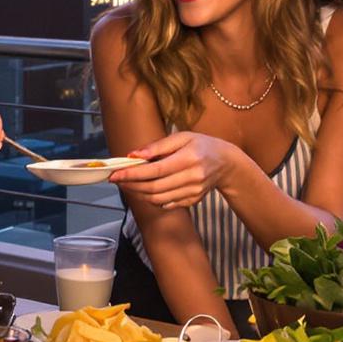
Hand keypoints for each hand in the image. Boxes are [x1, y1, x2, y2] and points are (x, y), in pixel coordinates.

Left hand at [111, 131, 238, 213]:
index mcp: (189, 158)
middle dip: (131, 185)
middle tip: (117, 180)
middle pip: (154, 187)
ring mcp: (194, 192)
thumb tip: (133, 155)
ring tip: (128, 185)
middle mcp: (192, 177)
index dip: (132, 174)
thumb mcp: (182, 137)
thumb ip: (158, 146)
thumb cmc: (202, 145)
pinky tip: (145, 190)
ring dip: (139, 194)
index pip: (155, 170)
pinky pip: (167, 204)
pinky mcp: (193, 200)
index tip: (115, 174)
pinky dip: (152, 199)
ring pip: (158, 199)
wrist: (226, 163)